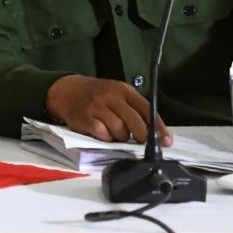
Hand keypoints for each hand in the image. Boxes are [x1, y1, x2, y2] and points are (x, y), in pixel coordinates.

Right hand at [44, 75, 173, 146]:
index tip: (166, 141)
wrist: (65, 90)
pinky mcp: (84, 118)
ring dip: (121, 137)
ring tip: (116, 134)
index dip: (158, 127)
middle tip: (140, 142)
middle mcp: (111, 96)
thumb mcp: (116, 94)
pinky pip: (102, 133)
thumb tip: (154, 132)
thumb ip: (133, 108)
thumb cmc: (97, 95)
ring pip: (119, 130)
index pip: (147, 108)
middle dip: (142, 136)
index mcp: (123, 89)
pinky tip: (103, 134)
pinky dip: (106, 138)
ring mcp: (96, 106)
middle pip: (135, 121)